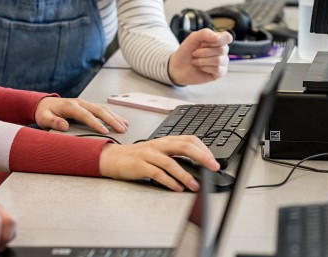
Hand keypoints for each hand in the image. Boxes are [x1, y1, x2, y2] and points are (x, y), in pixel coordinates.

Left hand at [35, 96, 128, 133]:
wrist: (43, 104)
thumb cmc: (44, 113)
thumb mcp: (44, 118)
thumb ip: (53, 122)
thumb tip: (64, 125)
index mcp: (70, 106)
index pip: (86, 115)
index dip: (96, 124)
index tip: (105, 132)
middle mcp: (80, 103)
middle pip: (99, 110)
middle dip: (111, 120)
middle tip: (121, 129)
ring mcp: (84, 103)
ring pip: (103, 108)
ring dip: (114, 117)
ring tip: (125, 126)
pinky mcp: (86, 105)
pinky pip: (101, 109)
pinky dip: (111, 114)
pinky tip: (119, 120)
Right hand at [98, 135, 218, 191]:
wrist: (113, 158)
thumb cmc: (137, 156)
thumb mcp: (157, 151)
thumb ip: (173, 155)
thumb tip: (196, 164)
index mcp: (165, 141)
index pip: (189, 139)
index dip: (203, 149)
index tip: (213, 160)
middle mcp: (158, 145)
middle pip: (184, 147)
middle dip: (202, 157)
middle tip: (213, 167)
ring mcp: (149, 154)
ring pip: (171, 162)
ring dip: (185, 175)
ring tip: (195, 185)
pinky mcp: (140, 165)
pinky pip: (157, 173)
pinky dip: (169, 182)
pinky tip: (177, 188)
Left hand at [168, 28, 230, 85]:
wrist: (178, 66)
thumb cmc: (186, 51)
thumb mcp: (193, 38)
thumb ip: (205, 33)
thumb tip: (218, 37)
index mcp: (217, 40)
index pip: (227, 37)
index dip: (217, 40)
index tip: (203, 42)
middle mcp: (222, 51)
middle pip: (222, 49)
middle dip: (204, 51)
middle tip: (194, 53)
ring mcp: (222, 62)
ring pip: (219, 60)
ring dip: (203, 60)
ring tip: (195, 61)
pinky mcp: (220, 73)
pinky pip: (218, 70)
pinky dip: (205, 68)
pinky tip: (200, 67)